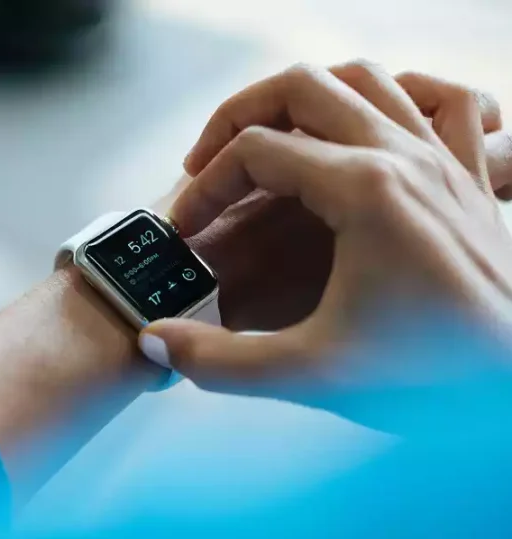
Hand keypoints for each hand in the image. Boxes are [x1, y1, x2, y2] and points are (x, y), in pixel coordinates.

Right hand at [140, 62, 511, 431]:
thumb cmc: (434, 376)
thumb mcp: (313, 375)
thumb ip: (222, 362)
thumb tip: (156, 342)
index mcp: (362, 190)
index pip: (254, 152)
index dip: (204, 188)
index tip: (187, 230)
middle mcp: (403, 156)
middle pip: (300, 87)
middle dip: (236, 116)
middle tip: (205, 160)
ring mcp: (441, 159)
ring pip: (365, 78)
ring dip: (305, 96)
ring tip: (271, 136)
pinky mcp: (467, 178)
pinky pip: (445, 101)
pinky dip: (406, 93)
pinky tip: (380, 119)